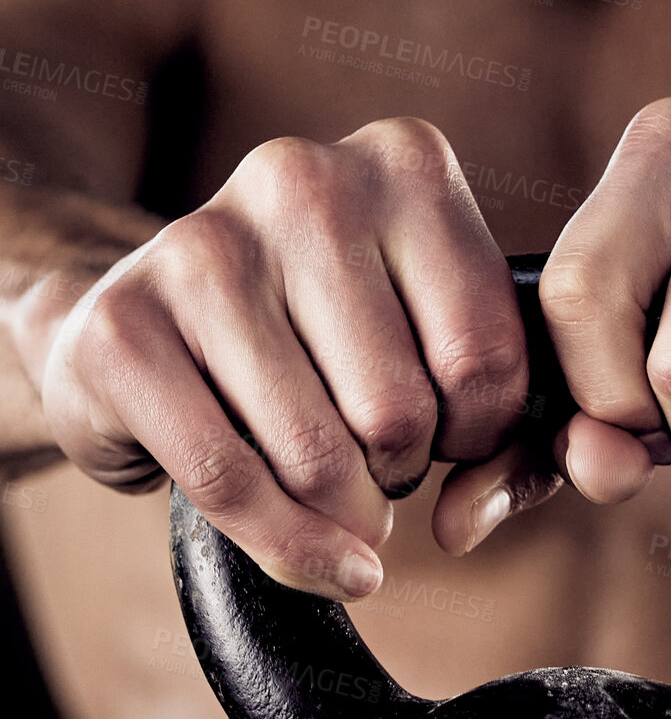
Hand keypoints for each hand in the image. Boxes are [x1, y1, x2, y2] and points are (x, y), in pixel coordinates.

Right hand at [23, 119, 560, 598]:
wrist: (150, 327)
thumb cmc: (321, 346)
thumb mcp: (430, 344)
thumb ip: (500, 423)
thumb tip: (467, 522)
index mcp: (403, 166)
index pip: (486, 354)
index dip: (481, 436)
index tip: (451, 441)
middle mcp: (301, 182)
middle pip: (398, 412)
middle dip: (399, 475)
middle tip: (376, 467)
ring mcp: (201, 248)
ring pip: (316, 456)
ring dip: (339, 513)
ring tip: (329, 487)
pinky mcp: (121, 326)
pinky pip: (229, 481)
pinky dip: (282, 544)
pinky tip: (305, 552)